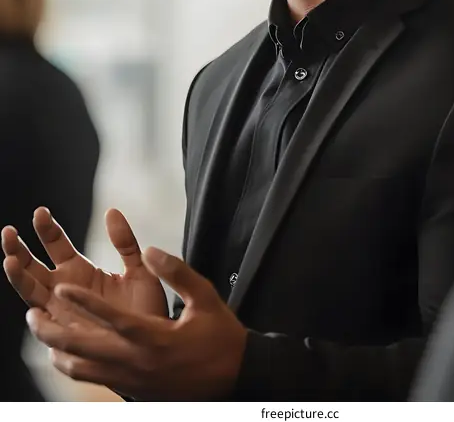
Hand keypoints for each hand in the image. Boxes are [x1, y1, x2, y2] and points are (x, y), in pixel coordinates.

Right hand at [2, 207, 167, 322]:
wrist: (156, 345)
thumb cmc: (147, 308)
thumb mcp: (139, 269)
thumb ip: (125, 242)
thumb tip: (112, 211)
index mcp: (80, 270)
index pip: (56, 244)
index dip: (47, 229)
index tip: (41, 212)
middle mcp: (64, 290)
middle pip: (32, 267)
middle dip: (18, 250)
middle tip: (9, 231)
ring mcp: (61, 313)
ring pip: (31, 293)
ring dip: (18, 277)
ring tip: (9, 260)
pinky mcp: (66, 336)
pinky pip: (45, 328)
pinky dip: (36, 319)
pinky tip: (32, 308)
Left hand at [25, 248, 247, 400]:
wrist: (235, 377)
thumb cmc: (220, 334)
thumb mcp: (205, 295)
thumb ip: (176, 270)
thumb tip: (150, 248)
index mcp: (154, 337)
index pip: (111, 318)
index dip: (84, 301)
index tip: (61, 286)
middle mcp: (137, 361)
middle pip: (84, 350)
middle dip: (53, 332)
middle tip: (32, 314)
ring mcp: (133, 379)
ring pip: (84, 369)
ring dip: (59, 350)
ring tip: (42, 332)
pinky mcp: (135, 390)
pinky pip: (95, 379)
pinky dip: (75, 366)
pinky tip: (66, 354)